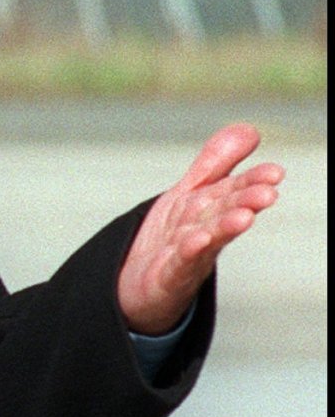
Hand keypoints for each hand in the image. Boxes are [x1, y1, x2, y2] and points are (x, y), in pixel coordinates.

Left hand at [117, 124, 283, 334]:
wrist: (141, 287)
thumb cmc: (173, 237)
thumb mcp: (191, 193)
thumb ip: (217, 162)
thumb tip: (250, 128)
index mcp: (208, 210)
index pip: (231, 191)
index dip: (251, 181)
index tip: (275, 172)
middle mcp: (203, 232)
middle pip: (223, 214)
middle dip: (244, 202)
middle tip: (268, 193)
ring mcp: (187, 257)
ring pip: (207, 239)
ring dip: (225, 228)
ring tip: (244, 217)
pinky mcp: (167, 278)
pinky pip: (177, 264)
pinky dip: (187, 253)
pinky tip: (197, 241)